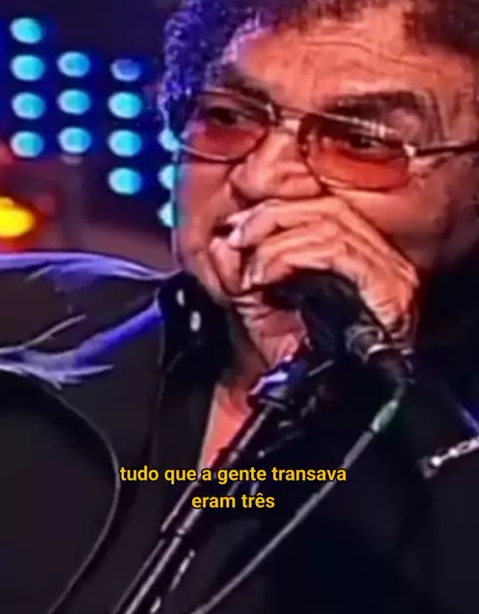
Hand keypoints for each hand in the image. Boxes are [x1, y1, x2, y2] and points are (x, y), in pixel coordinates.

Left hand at [209, 197, 418, 367]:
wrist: (320, 408)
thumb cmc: (297, 363)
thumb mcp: (260, 302)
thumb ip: (244, 264)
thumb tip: (223, 239)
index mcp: (356, 254)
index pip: (321, 205)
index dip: (275, 206)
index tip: (236, 223)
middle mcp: (380, 258)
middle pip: (325, 207)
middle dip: (269, 218)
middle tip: (236, 238)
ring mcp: (390, 272)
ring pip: (328, 223)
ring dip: (274, 240)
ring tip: (250, 269)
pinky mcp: (390, 289)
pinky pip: (335, 250)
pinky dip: (288, 256)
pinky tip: (265, 276)